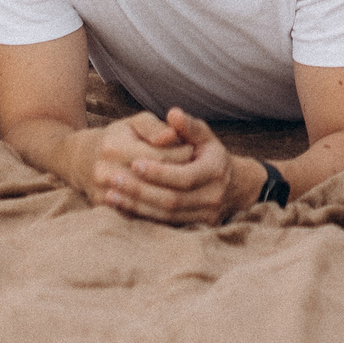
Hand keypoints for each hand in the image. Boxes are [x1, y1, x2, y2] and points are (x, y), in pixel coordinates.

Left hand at [78, 108, 242, 224]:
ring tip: (111, 193)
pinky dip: (141, 216)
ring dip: (136, 205)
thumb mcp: (203, 136)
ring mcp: (205, 216)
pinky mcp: (195, 228)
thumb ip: (187, 126)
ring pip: (166, 216)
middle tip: (114, 179)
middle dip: (141, 190)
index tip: (134, 162)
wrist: (232, 186)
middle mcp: (212, 197)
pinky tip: (121, 206)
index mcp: (215, 171)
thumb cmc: (209, 154)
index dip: (159, 172)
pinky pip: (164, 225)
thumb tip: (173, 114)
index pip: (184, 177)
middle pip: (172, 200)